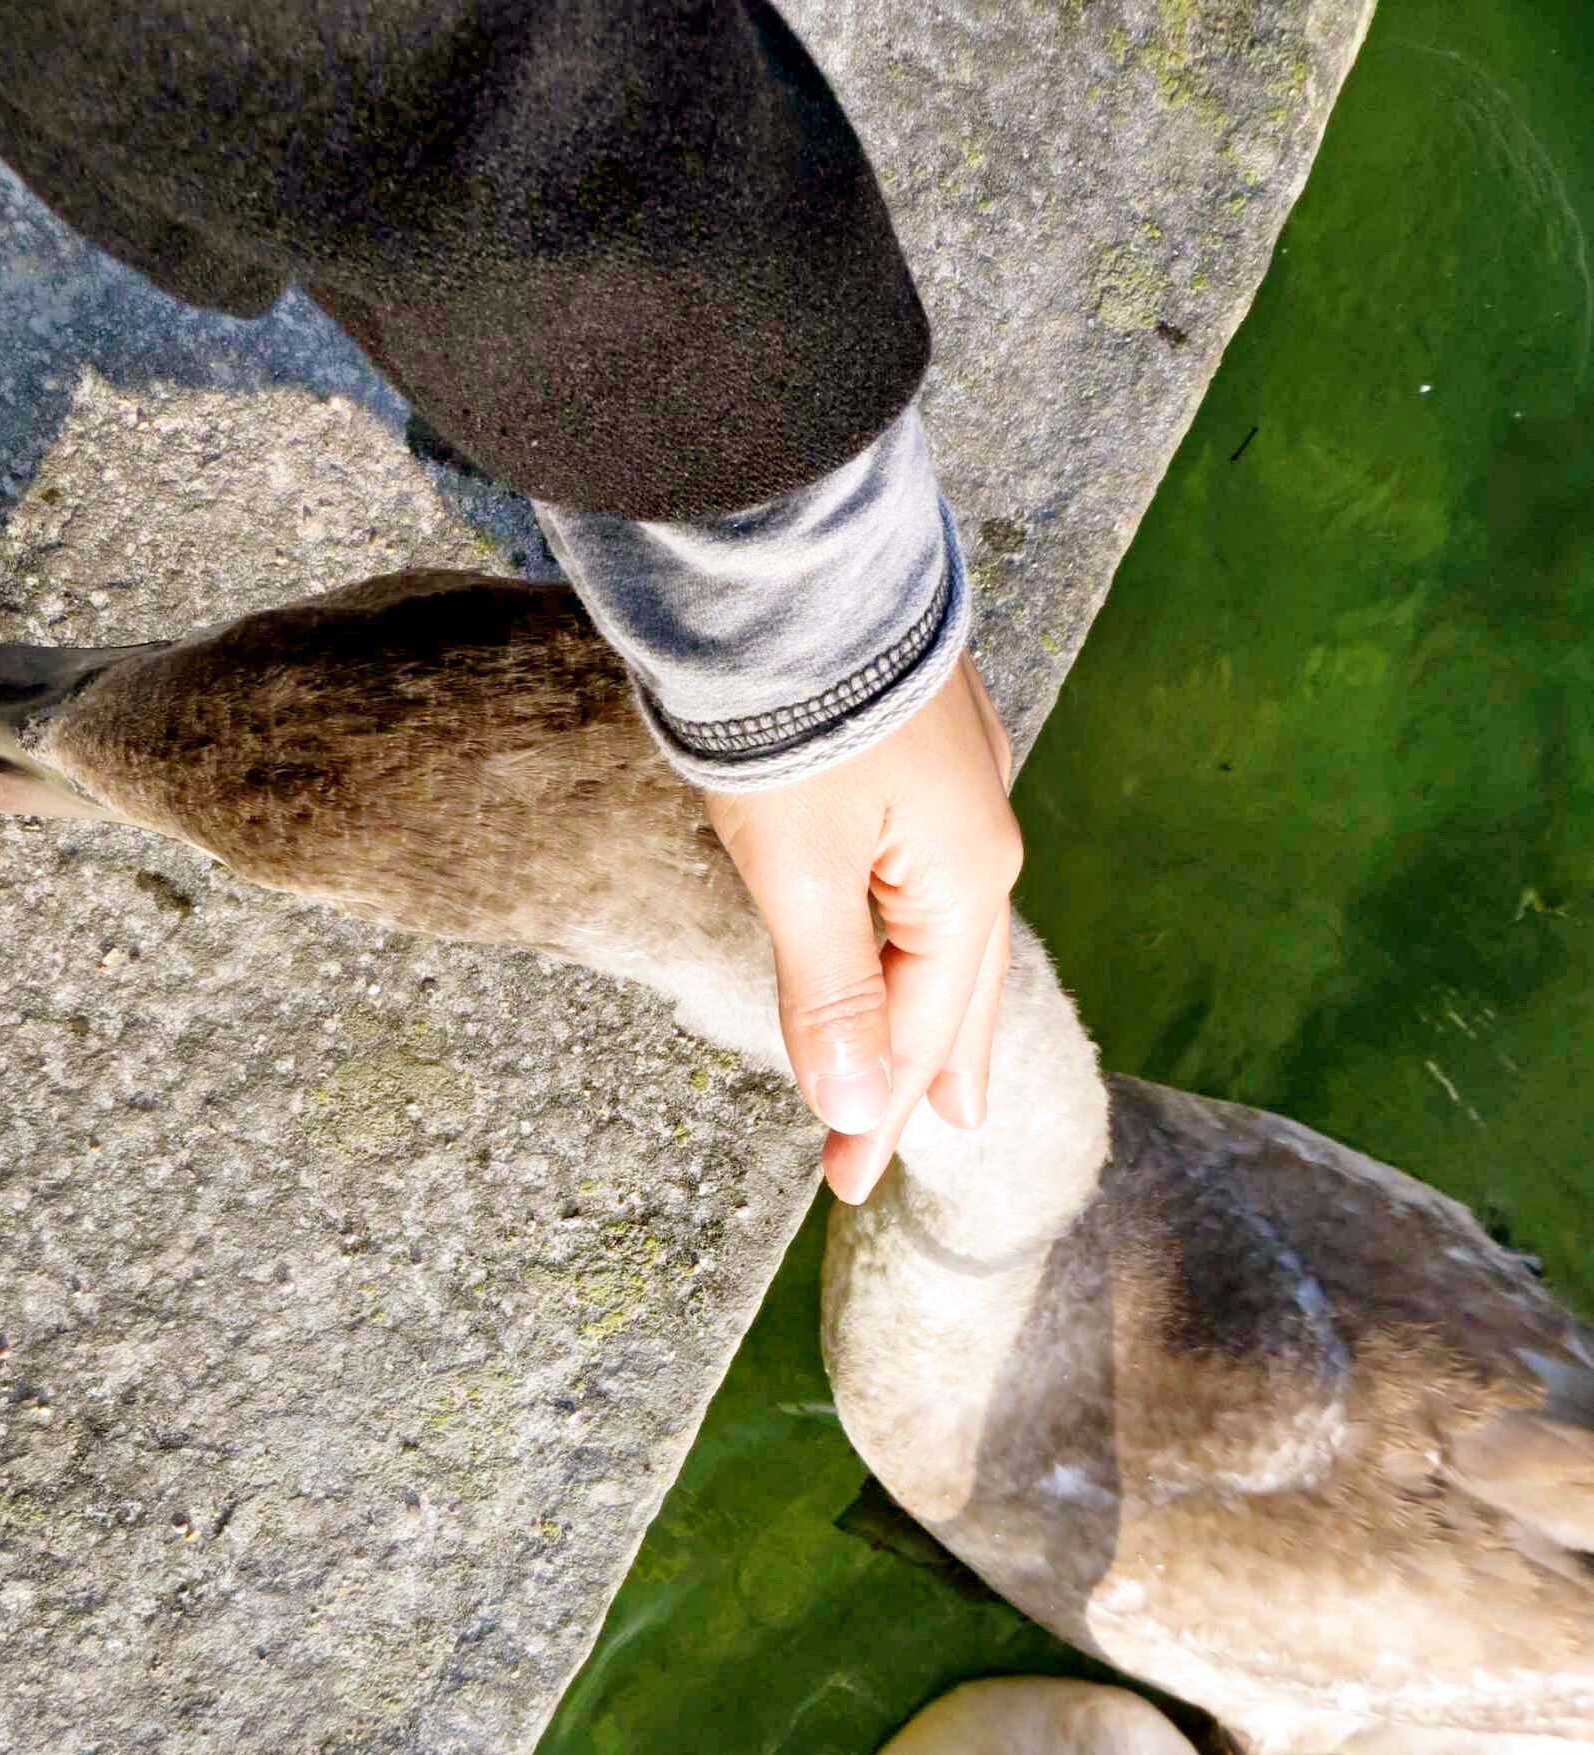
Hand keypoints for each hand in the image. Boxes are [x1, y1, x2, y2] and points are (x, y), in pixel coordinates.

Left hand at [702, 656, 1020, 1203]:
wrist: (787, 559)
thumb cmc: (795, 714)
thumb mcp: (800, 870)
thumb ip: (831, 991)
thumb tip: (854, 1103)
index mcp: (965, 877)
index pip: (921, 1029)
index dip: (882, 1111)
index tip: (846, 1182)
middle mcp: (980, 833)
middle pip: (963, 983)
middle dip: (938, 1066)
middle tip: (946, 1132)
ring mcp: (959, 784)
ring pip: (953, 924)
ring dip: (941, 998)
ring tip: (939, 1052)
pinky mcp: (921, 744)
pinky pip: (934, 869)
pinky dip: (923, 927)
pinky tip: (916, 923)